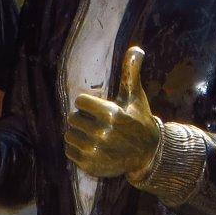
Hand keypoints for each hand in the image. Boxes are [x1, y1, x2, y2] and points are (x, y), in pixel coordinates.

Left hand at [64, 46, 158, 179]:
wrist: (147, 153)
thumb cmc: (138, 120)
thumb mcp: (135, 96)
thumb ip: (131, 72)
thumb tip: (136, 49)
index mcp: (112, 114)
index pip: (80, 102)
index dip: (87, 103)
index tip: (96, 108)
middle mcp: (102, 134)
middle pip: (72, 118)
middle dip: (82, 118)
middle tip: (94, 122)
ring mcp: (95, 151)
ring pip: (68, 135)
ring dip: (76, 133)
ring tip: (90, 134)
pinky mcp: (90, 165)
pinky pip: (69, 152)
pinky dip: (75, 148)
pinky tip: (88, 146)